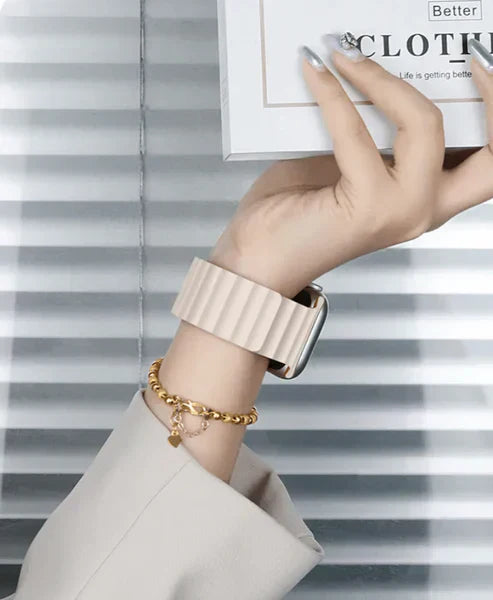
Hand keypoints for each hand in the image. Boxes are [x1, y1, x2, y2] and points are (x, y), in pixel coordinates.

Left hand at [210, 42, 492, 297]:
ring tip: (348, 56)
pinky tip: (316, 72)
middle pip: (487, 148)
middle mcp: (421, 210)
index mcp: (423, 201)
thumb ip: (370, 136)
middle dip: (488, 95)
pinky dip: (335, 95)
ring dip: (386, 80)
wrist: (258, 262)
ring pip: (424, 126)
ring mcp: (399, 211)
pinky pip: (355, 132)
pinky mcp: (365, 207)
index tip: (478, 62)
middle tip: (458, 56)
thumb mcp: (345, 168)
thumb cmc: (294, 219)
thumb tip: (367, 82)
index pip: (488, 160)